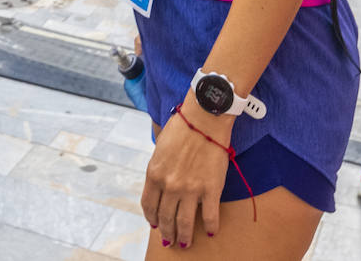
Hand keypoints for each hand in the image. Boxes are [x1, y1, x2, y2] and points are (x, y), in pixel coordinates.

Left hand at [141, 96, 231, 247]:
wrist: (205, 118)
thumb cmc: (183, 127)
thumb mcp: (160, 147)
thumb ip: (159, 167)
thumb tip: (160, 182)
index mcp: (154, 174)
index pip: (148, 205)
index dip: (151, 218)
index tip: (155, 225)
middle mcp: (170, 185)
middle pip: (165, 218)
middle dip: (166, 232)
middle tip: (169, 241)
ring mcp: (190, 189)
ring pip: (184, 223)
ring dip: (184, 236)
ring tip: (185, 243)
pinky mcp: (211, 189)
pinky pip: (210, 215)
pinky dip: (210, 226)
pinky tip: (211, 231)